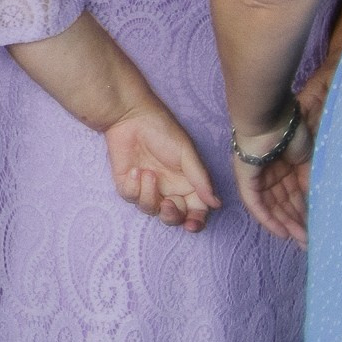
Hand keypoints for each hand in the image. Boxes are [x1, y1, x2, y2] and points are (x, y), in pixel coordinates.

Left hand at [103, 103, 220, 230]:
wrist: (130, 115)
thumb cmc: (162, 130)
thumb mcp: (187, 154)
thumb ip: (200, 180)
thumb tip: (216, 204)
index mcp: (187, 184)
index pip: (195, 211)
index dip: (195, 222)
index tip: (191, 225)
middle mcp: (168, 189)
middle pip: (172, 217)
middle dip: (171, 215)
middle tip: (167, 203)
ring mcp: (146, 186)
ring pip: (149, 209)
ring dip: (149, 195)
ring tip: (147, 173)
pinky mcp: (126, 182)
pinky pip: (129, 197)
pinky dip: (132, 187)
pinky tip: (134, 170)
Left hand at [234, 108, 315, 246]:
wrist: (270, 118)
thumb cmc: (289, 133)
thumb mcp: (305, 161)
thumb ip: (307, 182)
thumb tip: (311, 204)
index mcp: (281, 167)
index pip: (291, 195)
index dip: (301, 212)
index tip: (312, 229)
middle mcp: (266, 173)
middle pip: (280, 203)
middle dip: (294, 223)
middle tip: (306, 241)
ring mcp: (254, 175)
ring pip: (269, 205)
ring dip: (283, 223)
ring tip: (298, 239)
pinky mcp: (244, 176)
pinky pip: (253, 202)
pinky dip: (266, 218)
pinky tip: (280, 231)